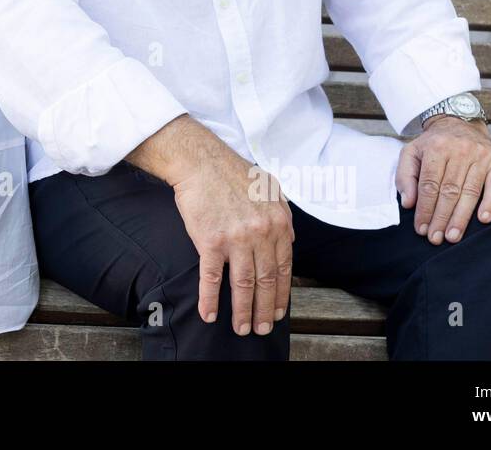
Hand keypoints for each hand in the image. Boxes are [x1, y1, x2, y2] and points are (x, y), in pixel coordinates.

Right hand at [171, 150, 294, 335]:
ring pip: (242, 285)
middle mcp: (260, 234)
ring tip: (242, 329)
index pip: (283, 270)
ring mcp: (235, 239)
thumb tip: (290, 239)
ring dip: (242, 312)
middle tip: (262, 329)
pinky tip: (209, 315)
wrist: (201, 161)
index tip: (278, 312)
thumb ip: (283, 215)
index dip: (281, 296)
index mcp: (279, 223)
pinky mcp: (209, 241)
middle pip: (265, 282)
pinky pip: (210, 278)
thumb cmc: (234, 172)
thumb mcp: (271, 189)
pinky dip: (209, 300)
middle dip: (265, 310)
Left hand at [396, 115, 490, 244]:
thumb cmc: (432, 144)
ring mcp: (481, 154)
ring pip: (470, 191)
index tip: (421, 229)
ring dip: (461, 217)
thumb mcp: (411, 152)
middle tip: (436, 238)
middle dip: (441, 218)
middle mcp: (459, 149)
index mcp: (436, 147)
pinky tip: (484, 219)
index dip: (424, 209)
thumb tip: (408, 203)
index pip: (429, 185)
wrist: (458, 121)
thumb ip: (405, 176)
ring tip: (453, 236)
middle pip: (449, 190)